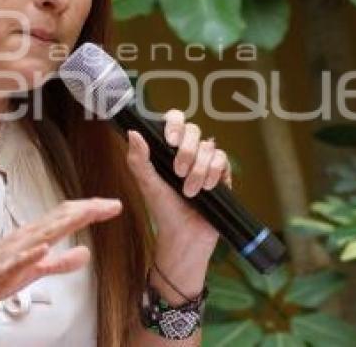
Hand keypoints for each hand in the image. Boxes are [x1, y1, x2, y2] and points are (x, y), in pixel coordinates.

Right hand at [0, 197, 121, 319]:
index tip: (112, 206)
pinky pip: (17, 261)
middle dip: (87, 210)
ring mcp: (13, 253)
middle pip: (59, 218)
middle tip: (112, 205)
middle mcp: (25, 238)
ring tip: (87, 213)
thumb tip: (86, 253)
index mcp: (33, 236)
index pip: (66, 216)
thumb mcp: (37, 270)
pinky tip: (43, 248)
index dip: (90, 210)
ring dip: (65, 222)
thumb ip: (62, 262)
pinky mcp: (1, 271)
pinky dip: (31, 253)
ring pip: (42, 232)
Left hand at [125, 109, 231, 251]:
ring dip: (199, 170)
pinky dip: (214, 173)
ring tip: (190, 191)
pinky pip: (222, 160)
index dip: (174, 124)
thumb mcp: (147, 184)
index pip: (174, 120)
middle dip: (187, 152)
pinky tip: (207, 189)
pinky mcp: (221, 173)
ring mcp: (205, 161)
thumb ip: (138, 159)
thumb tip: (133, 132)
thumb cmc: (163, 210)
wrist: (185, 235)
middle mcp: (188, 151)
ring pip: (209, 147)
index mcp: (167, 149)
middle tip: (178, 173)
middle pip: (193, 130)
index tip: (170, 140)